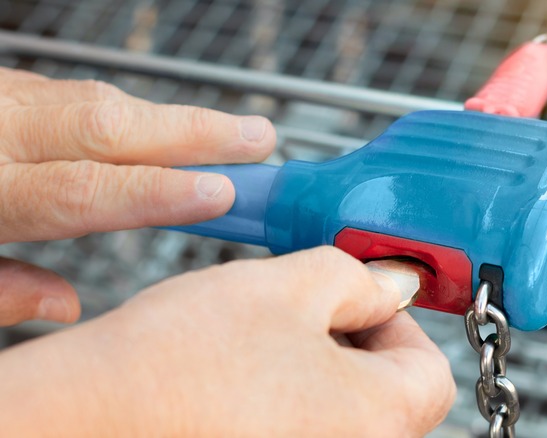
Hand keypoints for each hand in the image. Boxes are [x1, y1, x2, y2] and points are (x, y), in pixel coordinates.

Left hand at [0, 68, 275, 324]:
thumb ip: (1, 290)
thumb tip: (63, 304)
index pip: (84, 192)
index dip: (161, 192)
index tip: (223, 194)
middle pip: (107, 129)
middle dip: (196, 135)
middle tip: (259, 140)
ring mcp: (3, 99)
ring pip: (101, 101)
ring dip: (172, 120)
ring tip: (231, 132)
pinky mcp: (7, 84)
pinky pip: (80, 92)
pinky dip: (131, 110)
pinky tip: (163, 124)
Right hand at [0, 247, 455, 436]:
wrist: (86, 420)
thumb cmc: (177, 364)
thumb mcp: (287, 286)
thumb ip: (357, 278)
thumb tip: (391, 285)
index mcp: (378, 420)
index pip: (432, 372)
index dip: (400, 326)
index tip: (364, 304)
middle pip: (393, 402)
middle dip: (357, 349)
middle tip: (307, 318)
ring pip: (346, 419)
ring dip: (322, 377)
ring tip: (264, 349)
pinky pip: (307, 435)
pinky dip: (291, 407)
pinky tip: (244, 383)